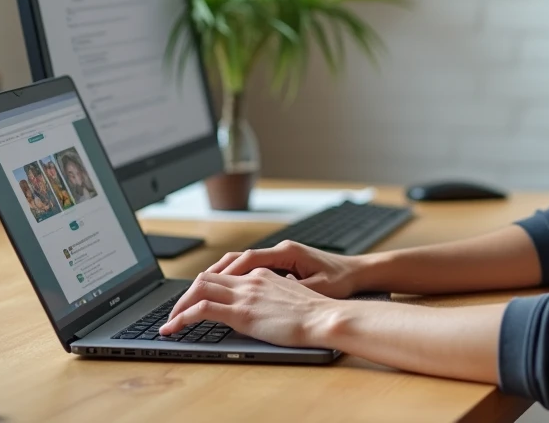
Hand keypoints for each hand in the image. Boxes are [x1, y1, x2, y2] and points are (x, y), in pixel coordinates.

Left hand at [160, 268, 338, 345]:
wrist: (325, 317)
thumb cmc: (318, 310)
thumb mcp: (297, 294)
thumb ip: (284, 288)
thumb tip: (283, 287)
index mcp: (263, 274)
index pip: (226, 273)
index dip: (207, 284)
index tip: (198, 298)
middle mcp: (250, 279)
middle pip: (207, 277)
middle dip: (187, 294)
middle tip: (176, 311)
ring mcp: (244, 294)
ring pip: (199, 289)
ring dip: (180, 305)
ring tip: (170, 321)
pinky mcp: (241, 312)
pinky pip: (201, 309)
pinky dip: (182, 317)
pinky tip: (173, 328)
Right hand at [202, 241, 366, 298]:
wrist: (358, 272)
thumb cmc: (340, 280)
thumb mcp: (316, 288)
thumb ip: (290, 290)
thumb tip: (266, 297)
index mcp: (286, 253)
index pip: (246, 260)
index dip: (223, 274)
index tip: (203, 287)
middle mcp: (280, 251)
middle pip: (237, 259)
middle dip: (212, 275)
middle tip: (190, 293)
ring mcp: (280, 256)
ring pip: (241, 262)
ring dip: (221, 276)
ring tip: (198, 292)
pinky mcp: (282, 264)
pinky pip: (250, 268)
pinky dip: (234, 278)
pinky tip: (224, 291)